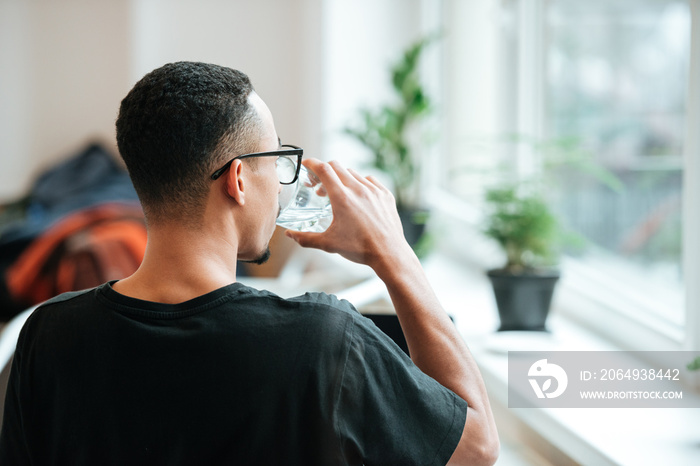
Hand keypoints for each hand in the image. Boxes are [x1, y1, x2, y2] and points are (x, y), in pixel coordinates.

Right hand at [285, 159, 413, 270]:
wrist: (388, 253)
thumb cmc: (360, 249)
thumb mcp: (328, 244)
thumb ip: (306, 238)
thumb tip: (290, 235)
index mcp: (342, 198)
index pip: (323, 169)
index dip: (312, 163)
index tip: (306, 164)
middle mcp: (358, 189)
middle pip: (336, 167)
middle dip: (324, 172)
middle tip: (319, 187)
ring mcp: (374, 190)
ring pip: (353, 173)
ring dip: (341, 179)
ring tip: (338, 195)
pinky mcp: (385, 194)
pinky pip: (370, 180)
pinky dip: (360, 183)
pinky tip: (357, 196)